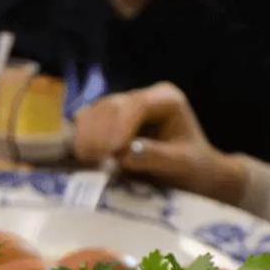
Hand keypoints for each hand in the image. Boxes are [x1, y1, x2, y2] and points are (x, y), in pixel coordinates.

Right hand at [74, 82, 246, 203]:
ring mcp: (123, 105)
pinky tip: (85, 157)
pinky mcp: (107, 118)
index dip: (120, 126)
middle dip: (99, 132)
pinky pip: (86, 121)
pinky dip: (81, 138)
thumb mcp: (179, 164)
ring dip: (87, 136)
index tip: (111, 152)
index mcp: (166, 100)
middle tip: (93, 160)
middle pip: (112, 106)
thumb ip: (154, 156)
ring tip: (88, 161)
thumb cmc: (189, 168)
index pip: (138, 105)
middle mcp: (143, 96)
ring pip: (95, 112)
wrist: (188, 173)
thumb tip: (123, 153)